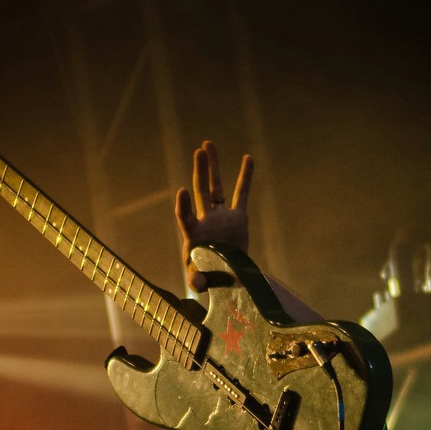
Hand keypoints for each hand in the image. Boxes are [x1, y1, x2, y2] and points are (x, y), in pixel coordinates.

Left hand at [175, 140, 252, 291]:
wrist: (229, 279)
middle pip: (201, 191)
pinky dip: (245, 177)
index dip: (183, 205)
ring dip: (213, 167)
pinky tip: (248, 158)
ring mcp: (221, 216)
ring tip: (207, 145)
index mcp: (194, 234)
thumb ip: (197, 282)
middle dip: (200, 171)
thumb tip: (198, 284)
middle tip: (199, 151)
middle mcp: (206, 220)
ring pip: (217, 187)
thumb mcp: (200, 282)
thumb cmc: (211, 279)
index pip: (185, 216)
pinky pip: (242, 194)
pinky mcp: (238, 218)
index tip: (182, 192)